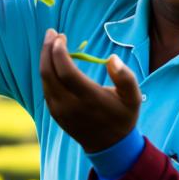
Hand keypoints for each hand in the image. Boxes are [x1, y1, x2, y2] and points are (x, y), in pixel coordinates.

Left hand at [39, 29, 141, 152]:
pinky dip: (47, 72)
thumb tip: (112, 59)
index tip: (61, 35)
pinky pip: (46, 88)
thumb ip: (125, 77)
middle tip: (51, 33)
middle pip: (49, 73)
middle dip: (47, 50)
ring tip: (51, 43)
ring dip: (45, 59)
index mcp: (89, 99)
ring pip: (45, 80)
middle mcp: (70, 105)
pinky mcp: (55, 114)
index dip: (59, 51)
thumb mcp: (133, 98)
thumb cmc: (123, 117)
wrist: (109, 146)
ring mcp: (60, 111)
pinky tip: (53, 61)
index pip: (65, 71)